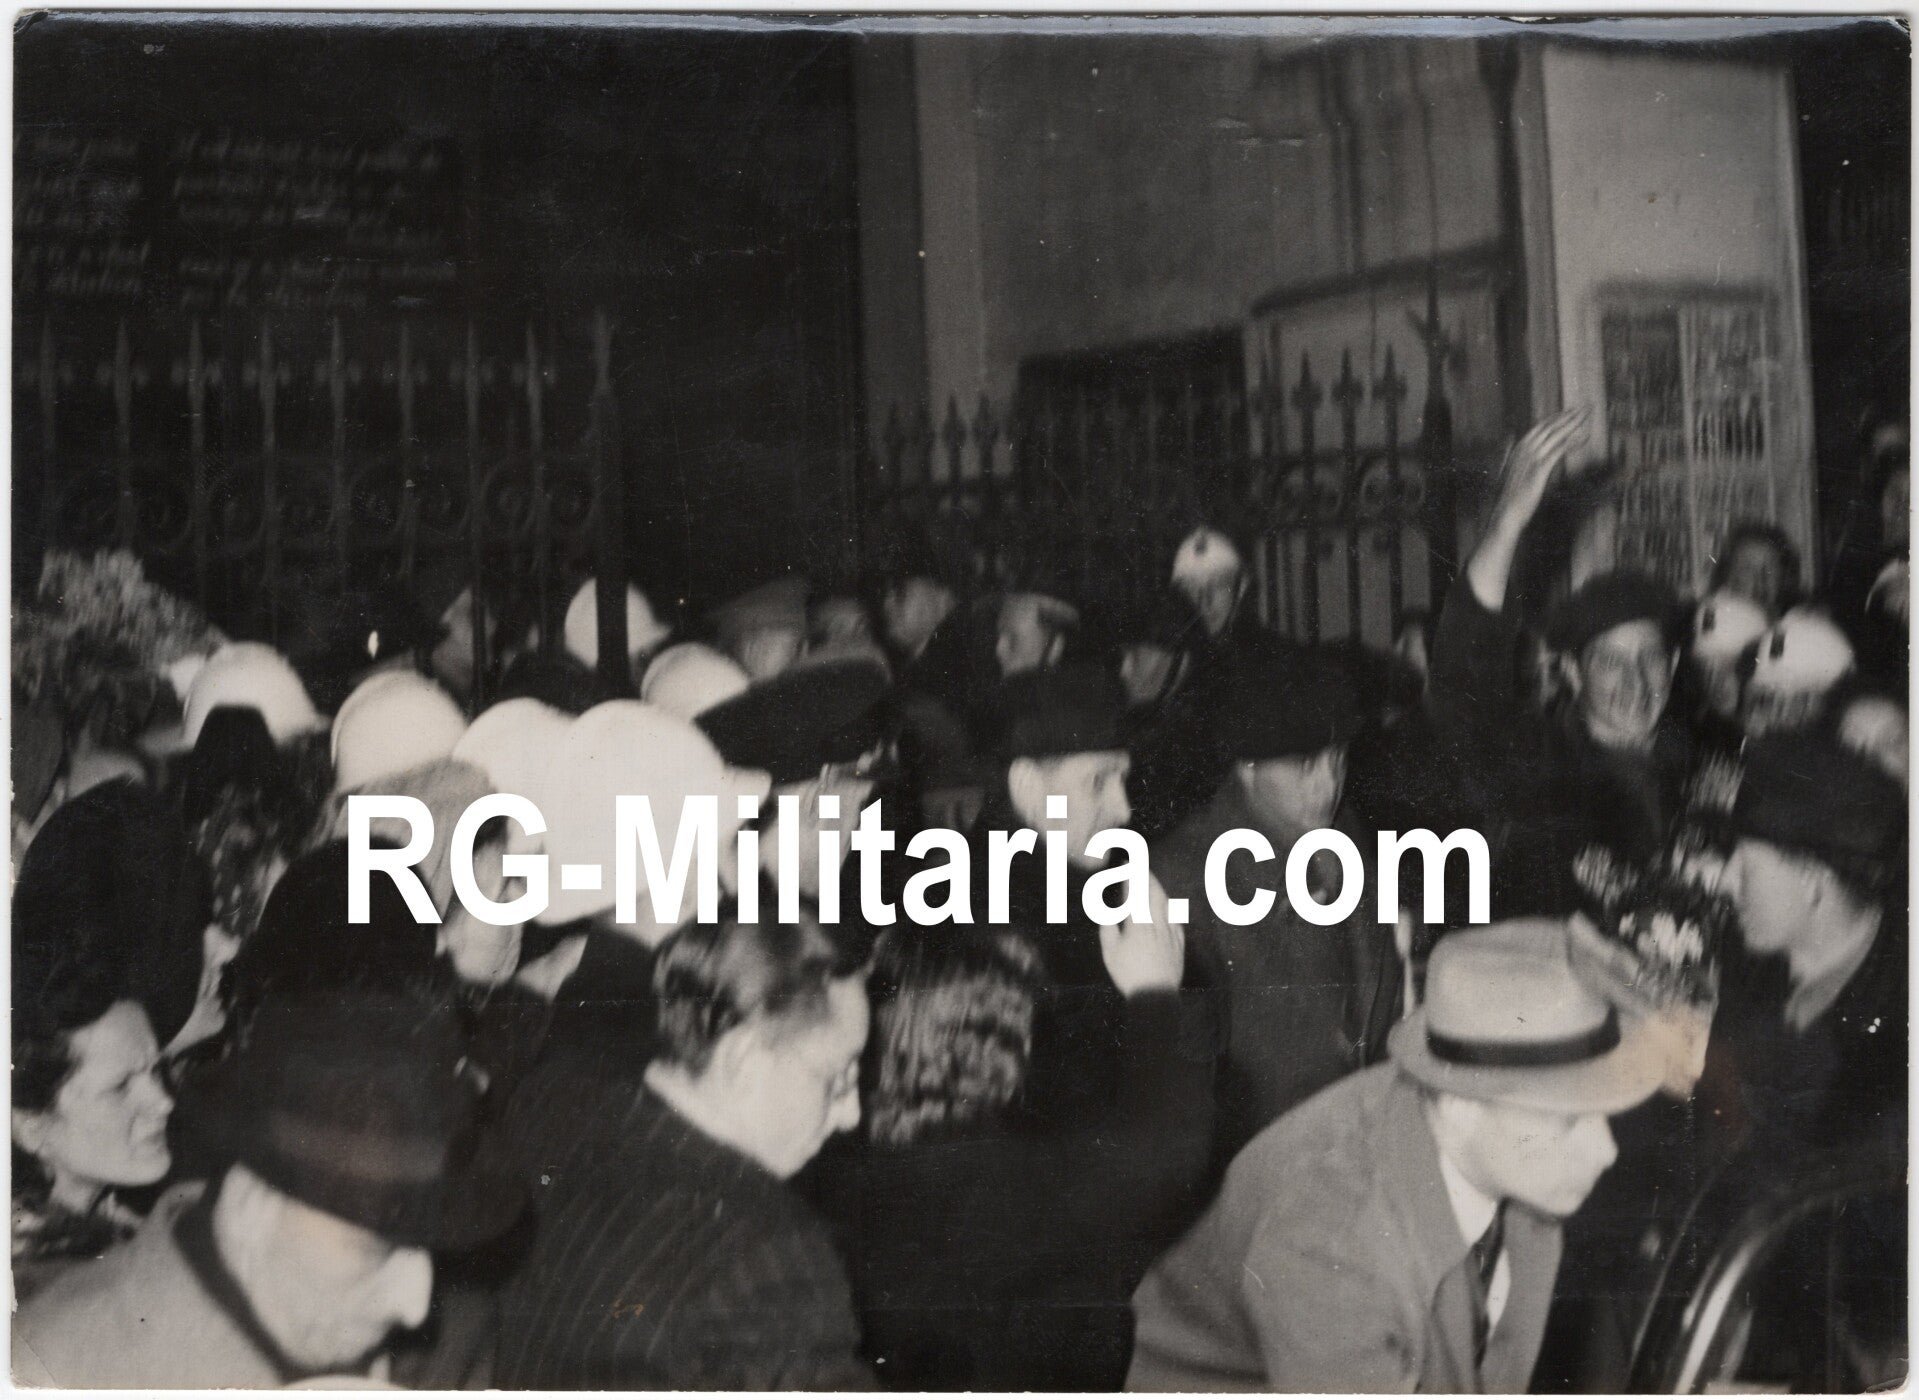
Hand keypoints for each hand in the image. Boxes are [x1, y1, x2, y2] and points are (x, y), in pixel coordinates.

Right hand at [1099, 875, 1185, 995]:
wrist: (1155, 994)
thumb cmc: (1128, 974)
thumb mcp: (1110, 952)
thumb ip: (1108, 930)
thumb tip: (1107, 914)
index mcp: (1138, 924)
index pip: (1135, 894)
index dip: (1131, 877)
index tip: (1126, 866)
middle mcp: (1156, 923)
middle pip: (1153, 893)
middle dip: (1146, 877)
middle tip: (1140, 865)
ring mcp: (1170, 933)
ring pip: (1166, 904)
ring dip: (1159, 889)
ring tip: (1152, 880)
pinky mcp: (1179, 943)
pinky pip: (1176, 919)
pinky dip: (1171, 907)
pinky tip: (1169, 906)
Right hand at [1491, 407, 1591, 530]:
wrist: (1507, 514)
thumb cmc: (1512, 498)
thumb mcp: (1515, 474)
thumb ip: (1520, 459)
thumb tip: (1523, 448)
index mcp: (1519, 449)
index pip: (1541, 427)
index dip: (1558, 417)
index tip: (1572, 411)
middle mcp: (1524, 449)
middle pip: (1550, 426)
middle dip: (1569, 415)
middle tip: (1585, 407)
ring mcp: (1531, 458)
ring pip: (1556, 434)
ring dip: (1573, 423)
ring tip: (1587, 416)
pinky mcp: (1540, 469)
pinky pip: (1560, 450)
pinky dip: (1573, 441)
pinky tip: (1585, 436)